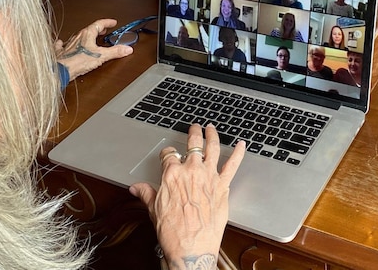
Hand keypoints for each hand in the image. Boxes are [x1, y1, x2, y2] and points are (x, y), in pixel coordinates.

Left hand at [55, 18, 131, 81]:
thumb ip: (115, 52)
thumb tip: (126, 48)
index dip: (107, 22)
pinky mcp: (62, 52)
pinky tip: (61, 43)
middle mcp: (78, 37)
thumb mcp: (101, 56)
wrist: (62, 69)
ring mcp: (69, 44)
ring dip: (85, 36)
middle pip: (90, 29)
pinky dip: (64, 43)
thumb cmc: (78, 61)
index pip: (99, 23)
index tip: (112, 22)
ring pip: (78, 36)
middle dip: (98, 29)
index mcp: (87, 34)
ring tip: (90, 38)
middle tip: (104, 30)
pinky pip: (62, 45)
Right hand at [129, 124, 245, 267]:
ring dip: (212, 136)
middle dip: (193, 134)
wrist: (192, 249)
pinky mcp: (222, 187)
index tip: (169, 155)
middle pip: (193, 145)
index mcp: (172, 175)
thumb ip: (146, 194)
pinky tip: (242, 145)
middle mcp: (191, 171)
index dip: (168, 154)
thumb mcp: (154, 210)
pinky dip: (238, 154)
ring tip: (211, 129)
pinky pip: (233, 166)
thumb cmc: (173, 232)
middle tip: (194, 128)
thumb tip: (136, 188)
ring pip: (213, 148)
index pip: (169, 155)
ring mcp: (209, 177)